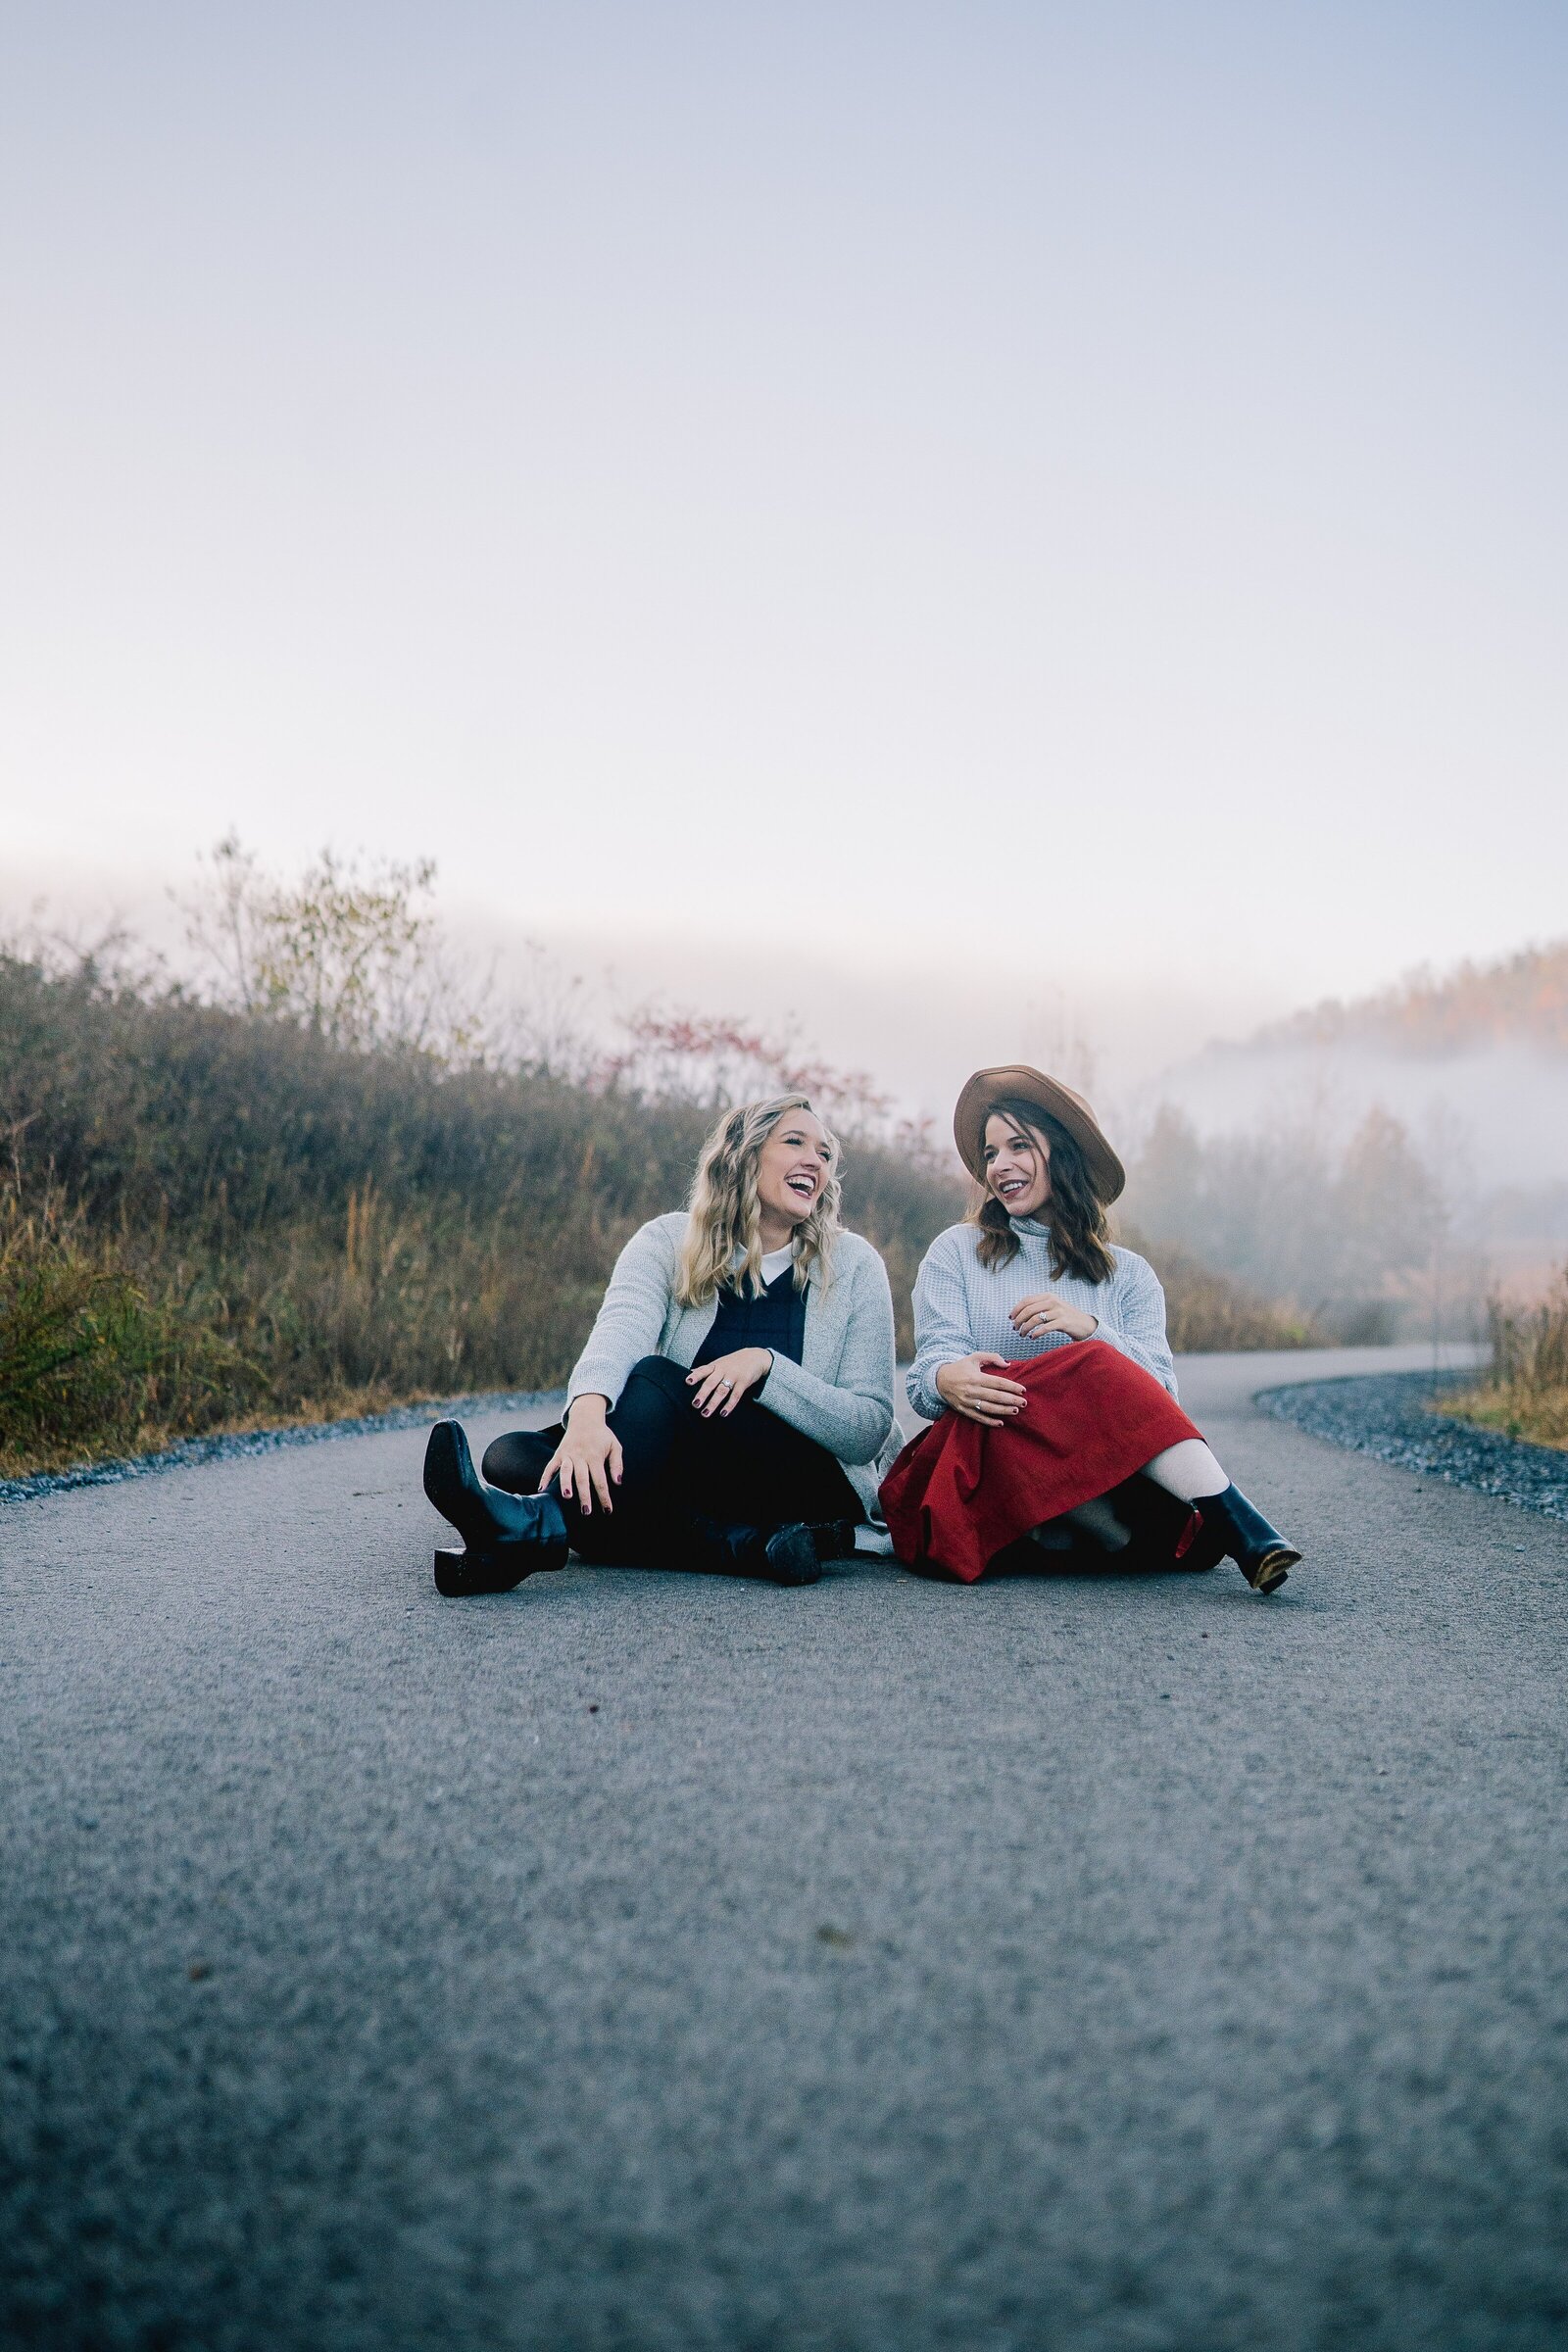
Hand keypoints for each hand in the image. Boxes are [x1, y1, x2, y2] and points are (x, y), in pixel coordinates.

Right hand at [538, 1395, 622, 1515]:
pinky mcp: (558, 1454)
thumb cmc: (602, 1435)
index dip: (604, 1496)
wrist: (585, 1418)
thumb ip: (617, 1464)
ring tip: (567, 1497)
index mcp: (595, 1456)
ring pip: (565, 1472)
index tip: (607, 1510)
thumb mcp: (615, 1446)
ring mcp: (567, 1455)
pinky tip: (541, 1489)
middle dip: (584, 1495)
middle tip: (586, 1511)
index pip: (600, 1480)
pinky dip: (545, 1477)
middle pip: (582, 1478)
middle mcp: (580, 1456)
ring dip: (565, 1484)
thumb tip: (617, 1482)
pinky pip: (550, 1466)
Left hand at [686, 1347, 772, 1417]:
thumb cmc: (733, 1362)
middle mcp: (723, 1370)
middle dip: (702, 1394)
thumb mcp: (719, 1362)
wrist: (755, 1357)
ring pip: (722, 1391)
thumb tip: (690, 1373)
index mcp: (716, 1365)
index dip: (696, 1376)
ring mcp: (734, 1376)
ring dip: (713, 1403)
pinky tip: (723, 1413)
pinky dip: (729, 1405)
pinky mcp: (744, 1383)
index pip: (703, 1370)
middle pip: (711, 1382)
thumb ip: (706, 1369)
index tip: (688, 1382)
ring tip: (705, 1413)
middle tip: (695, 1405)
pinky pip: (735, 1395)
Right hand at [934, 1352, 1028, 1426]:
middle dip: (1011, 1400)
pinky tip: (1001, 1423)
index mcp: (975, 1377)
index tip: (1023, 1390)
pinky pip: (978, 1417)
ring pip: (989, 1408)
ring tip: (1016, 1410)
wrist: (940, 1380)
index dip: (1011, 1387)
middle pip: (995, 1397)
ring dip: (1003, 1410)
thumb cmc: (960, 1367)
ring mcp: (967, 1402)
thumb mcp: (974, 1357)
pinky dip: (990, 1421)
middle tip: (1024, 1402)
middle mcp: (971, 1390)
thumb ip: (992, 1357)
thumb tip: (1007, 1364)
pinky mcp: (963, 1410)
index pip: (998, 1383)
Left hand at [1009, 1291, 1098, 1342]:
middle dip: (1018, 1320)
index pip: (1027, 1300)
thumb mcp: (1053, 1307)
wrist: (1086, 1324)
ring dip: (1025, 1328)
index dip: (1016, 1309)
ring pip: (1035, 1319)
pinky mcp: (1063, 1322)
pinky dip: (1036, 1333)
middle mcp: (1053, 1301)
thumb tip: (1019, 1313)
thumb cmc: (1066, 1317)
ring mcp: (1059, 1311)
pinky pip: (1044, 1328)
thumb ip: (1039, 1307)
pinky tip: (1032, 1337)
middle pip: (1028, 1310)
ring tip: (1022, 1334)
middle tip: (1015, 1328)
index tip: (1011, 1318)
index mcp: (1048, 1296)